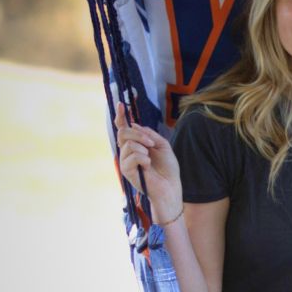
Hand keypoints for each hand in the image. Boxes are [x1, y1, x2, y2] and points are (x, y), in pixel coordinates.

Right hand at [114, 101, 183, 225]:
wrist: (171, 186)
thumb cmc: (168, 168)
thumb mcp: (162, 145)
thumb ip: (149, 134)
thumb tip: (135, 126)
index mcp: (136, 144)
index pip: (124, 128)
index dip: (121, 116)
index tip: (121, 104)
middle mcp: (128, 151)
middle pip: (123, 133)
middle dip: (138, 134)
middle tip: (151, 143)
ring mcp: (125, 161)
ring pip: (128, 144)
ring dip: (143, 147)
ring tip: (151, 157)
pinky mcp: (126, 171)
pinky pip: (131, 156)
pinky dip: (143, 158)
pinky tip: (148, 166)